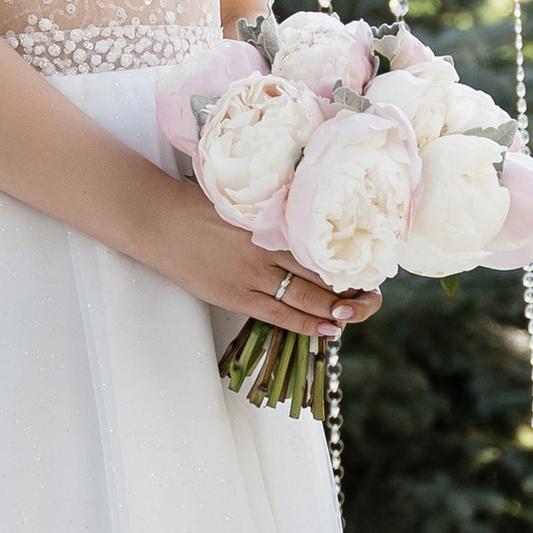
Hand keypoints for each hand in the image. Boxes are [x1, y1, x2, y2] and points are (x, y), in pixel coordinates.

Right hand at [147, 184, 379, 338]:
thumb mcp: (244, 204)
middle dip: (351, 291)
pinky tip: (328, 329)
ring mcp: (251, 276)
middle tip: (374, 299)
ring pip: (306, 298)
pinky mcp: (235, 296)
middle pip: (321, 275)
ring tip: (356, 315)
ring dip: (335, 310)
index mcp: (272, 224)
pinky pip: (279, 315)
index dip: (349, 261)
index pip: (323, 247)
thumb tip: (307, 225)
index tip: (371, 267)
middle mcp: (267, 251)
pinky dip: (307, 323)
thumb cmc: (198, 206)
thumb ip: (274, 216)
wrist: (158, 221)